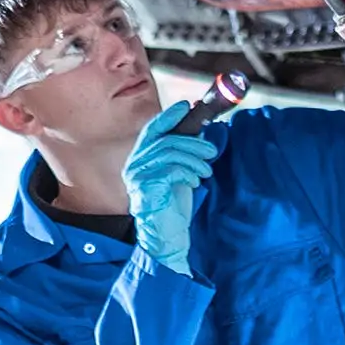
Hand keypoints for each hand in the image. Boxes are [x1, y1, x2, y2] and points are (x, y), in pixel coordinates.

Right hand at [124, 110, 219, 277]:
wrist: (167, 237)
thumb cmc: (172, 206)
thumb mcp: (179, 173)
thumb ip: (182, 153)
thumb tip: (197, 129)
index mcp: (140, 159)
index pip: (151, 130)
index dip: (168, 116)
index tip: (186, 106)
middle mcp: (134, 166)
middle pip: (164, 139)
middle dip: (192, 141)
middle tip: (211, 150)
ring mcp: (138, 177)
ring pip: (169, 152)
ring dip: (194, 158)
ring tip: (207, 169)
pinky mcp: (146, 189)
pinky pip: (171, 170)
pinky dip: (188, 172)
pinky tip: (196, 181)